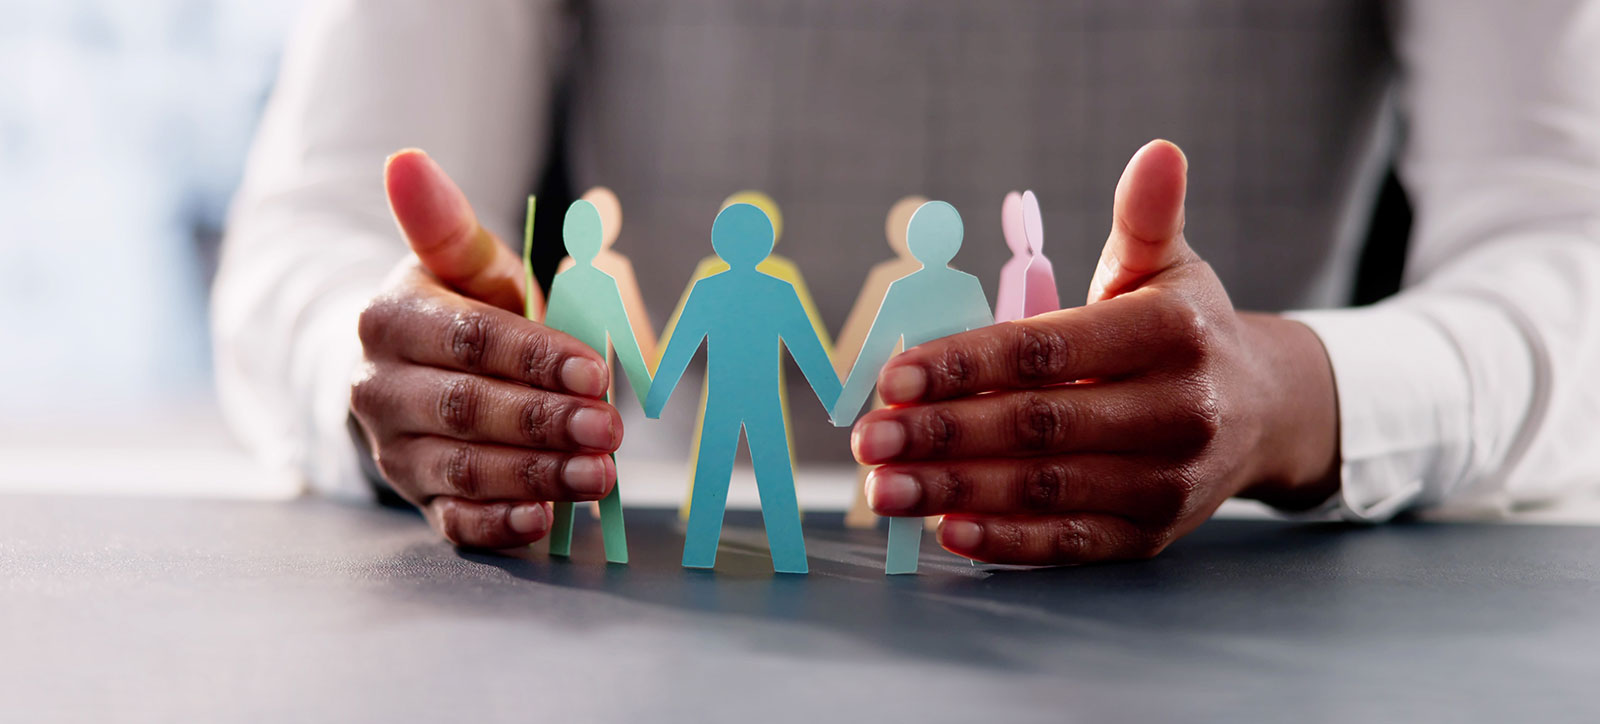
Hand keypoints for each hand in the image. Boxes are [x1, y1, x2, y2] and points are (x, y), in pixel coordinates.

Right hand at [350, 149, 622, 548]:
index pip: (467, 340)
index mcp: (392, 320)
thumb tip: (406, 160)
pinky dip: (501, 525)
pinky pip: (454, 522)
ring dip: (537, 475)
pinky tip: (547, 519)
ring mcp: (394, 450)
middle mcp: (378, 389)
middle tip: (609, 428)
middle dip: (544, 421)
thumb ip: (448, 220)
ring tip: (600, 475)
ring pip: (464, 468)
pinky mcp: (416, 499)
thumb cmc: (458, 311)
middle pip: (465, 408)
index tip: (595, 368)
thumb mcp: (461, 262)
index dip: (534, 357)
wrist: (413, 372)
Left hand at [851, 140, 1340, 564]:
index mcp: (1170, 336)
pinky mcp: (1152, 535)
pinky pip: (1070, 542)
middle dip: (944, 434)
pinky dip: (1007, 542)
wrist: (1268, 414)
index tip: (893, 376)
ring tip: (882, 489)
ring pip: (1045, 488)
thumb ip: (1146, 217)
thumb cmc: (1189, 331)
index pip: (1049, 351)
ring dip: (955, 491)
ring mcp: (1167, 482)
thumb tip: (1157, 151)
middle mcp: (1177, 413)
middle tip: (868, 438)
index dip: (966, 365)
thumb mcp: (1171, 267)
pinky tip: (946, 532)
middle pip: (1039, 425)